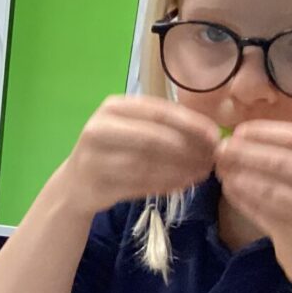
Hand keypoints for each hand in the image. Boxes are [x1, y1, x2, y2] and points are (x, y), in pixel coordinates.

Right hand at [62, 95, 219, 214]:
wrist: (76, 183)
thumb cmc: (113, 151)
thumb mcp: (132, 128)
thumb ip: (164, 126)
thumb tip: (210, 134)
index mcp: (113, 107)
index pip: (159, 112)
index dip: (190, 123)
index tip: (215, 135)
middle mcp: (100, 128)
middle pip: (153, 138)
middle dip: (188, 149)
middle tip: (211, 158)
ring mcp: (96, 157)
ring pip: (148, 164)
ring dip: (180, 170)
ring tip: (202, 173)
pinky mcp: (99, 183)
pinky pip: (140, 184)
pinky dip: (167, 185)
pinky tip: (185, 184)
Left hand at [214, 120, 291, 292]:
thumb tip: (243, 137)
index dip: (267, 132)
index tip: (239, 131)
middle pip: (285, 161)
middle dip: (248, 153)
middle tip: (221, 150)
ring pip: (271, 188)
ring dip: (241, 176)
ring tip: (221, 169)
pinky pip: (263, 212)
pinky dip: (243, 199)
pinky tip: (228, 189)